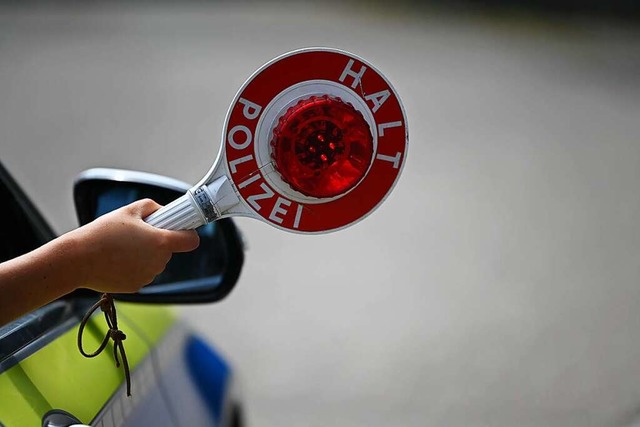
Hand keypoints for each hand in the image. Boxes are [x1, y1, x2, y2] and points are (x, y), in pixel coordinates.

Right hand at [72, 199, 199, 292]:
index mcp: (161, 242)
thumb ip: (153, 207)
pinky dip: (133, 267)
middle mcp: (159, 262)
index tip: (180, 229)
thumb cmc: (102, 233)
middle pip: (168, 250)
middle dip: (156, 242)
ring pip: (154, 262)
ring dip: (144, 255)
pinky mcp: (136, 287)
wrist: (77, 259)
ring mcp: (148, 276)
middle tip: (135, 234)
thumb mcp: (130, 210)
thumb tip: (164, 212)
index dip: (187, 233)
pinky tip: (116, 260)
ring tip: (121, 247)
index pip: (191, 241)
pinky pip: (142, 273)